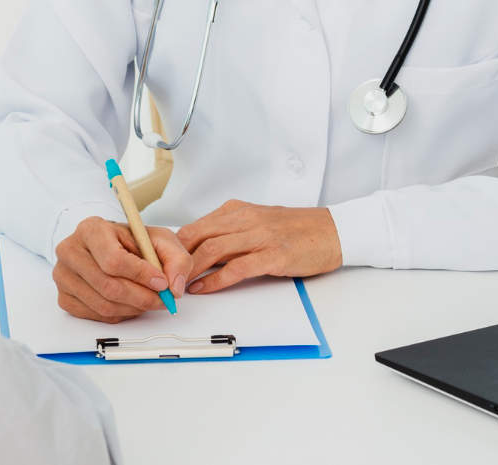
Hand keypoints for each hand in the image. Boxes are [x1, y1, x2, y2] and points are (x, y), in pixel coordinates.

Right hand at [53, 217, 191, 322]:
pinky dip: (120, 314)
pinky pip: (96, 315)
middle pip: (108, 286)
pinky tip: (130, 303)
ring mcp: (63, 275)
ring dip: (133, 308)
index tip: (162, 283)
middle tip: (163, 299)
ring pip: (103, 304)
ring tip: (149, 300)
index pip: (113, 260)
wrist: (110, 246)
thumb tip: (174, 286)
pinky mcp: (64, 297)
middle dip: (142, 297)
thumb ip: (176, 259)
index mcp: (91, 229)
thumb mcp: (161, 240)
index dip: (141, 275)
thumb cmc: (132, 242)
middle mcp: (70, 250)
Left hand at [176, 200, 341, 295]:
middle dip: (176, 259)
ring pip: (213, 250)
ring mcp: (260, 236)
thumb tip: (201, 248)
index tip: (164, 263)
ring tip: (177, 285)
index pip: (195, 226)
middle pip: (198, 236)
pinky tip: (203, 289)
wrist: (333, 231)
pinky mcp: (273, 255)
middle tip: (164, 278)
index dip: (175, 247)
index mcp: (238, 210)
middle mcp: (246, 218)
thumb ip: (232, 230)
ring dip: (191, 270)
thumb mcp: (259, 221)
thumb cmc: (297, 229)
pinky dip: (215, 280)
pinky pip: (236, 268)